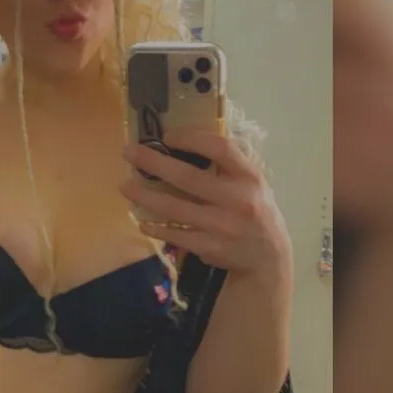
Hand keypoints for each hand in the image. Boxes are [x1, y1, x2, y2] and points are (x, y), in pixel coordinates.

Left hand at [121, 129, 291, 283]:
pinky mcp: (209, 247)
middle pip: (188, 178)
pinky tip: (141, 220)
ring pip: (175, 208)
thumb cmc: (253, 209)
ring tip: (125, 186)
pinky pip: (175, 234)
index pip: (220, 149)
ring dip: (146, 197)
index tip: (167, 135)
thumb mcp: (251, 182)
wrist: (267, 256)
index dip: (192, 138)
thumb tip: (186, 142)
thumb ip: (227, 165)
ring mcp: (221, 225)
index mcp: (248, 176)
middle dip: (154, 163)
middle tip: (128, 153)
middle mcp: (236, 199)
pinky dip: (156, 227)